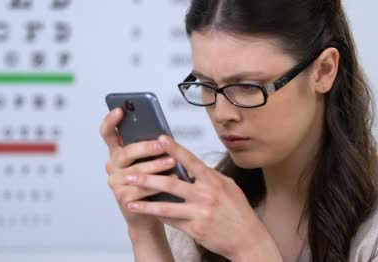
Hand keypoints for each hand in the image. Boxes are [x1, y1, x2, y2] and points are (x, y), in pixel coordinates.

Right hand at [100, 108, 178, 230]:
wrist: (150, 212)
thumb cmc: (153, 181)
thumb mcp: (150, 160)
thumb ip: (150, 147)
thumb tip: (163, 135)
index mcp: (117, 152)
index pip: (108, 133)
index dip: (111, 121)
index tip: (120, 110)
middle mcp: (112, 166)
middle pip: (125, 153)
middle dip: (145, 148)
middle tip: (161, 145)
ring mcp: (115, 182)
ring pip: (136, 172)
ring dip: (156, 166)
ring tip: (172, 162)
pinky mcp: (122, 198)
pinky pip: (141, 189)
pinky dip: (158, 185)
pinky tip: (171, 179)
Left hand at [124, 135, 280, 260]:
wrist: (248, 240)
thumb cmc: (238, 211)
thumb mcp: (228, 187)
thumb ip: (208, 177)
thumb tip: (190, 166)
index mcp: (214, 181)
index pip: (190, 160)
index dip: (174, 148)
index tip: (159, 138)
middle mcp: (206, 195)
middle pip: (171, 183)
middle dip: (147, 178)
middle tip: (130, 174)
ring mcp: (200, 213)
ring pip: (166, 206)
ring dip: (145, 203)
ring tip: (129, 199)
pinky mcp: (195, 230)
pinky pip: (171, 221)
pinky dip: (157, 216)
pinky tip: (145, 212)